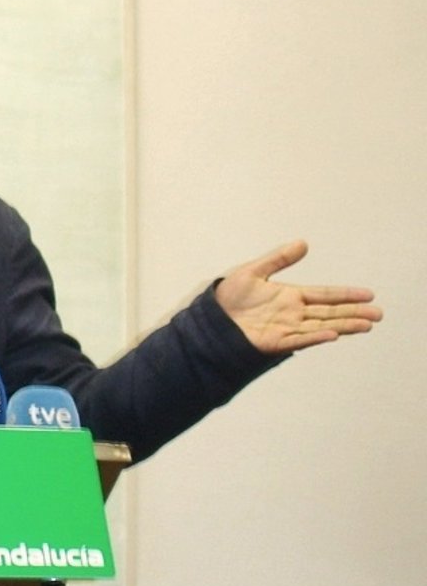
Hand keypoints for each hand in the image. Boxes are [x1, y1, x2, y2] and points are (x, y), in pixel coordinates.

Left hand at [215, 241, 382, 353]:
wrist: (208, 320)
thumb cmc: (228, 298)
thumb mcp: (253, 272)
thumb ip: (278, 259)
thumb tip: (304, 243)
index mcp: (291, 296)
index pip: (325, 295)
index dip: (346, 294)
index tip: (368, 294)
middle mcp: (292, 313)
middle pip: (329, 313)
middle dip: (353, 313)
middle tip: (378, 314)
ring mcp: (285, 328)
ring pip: (320, 327)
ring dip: (343, 326)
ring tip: (366, 325)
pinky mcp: (273, 342)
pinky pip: (298, 340)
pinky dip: (315, 337)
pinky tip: (332, 334)